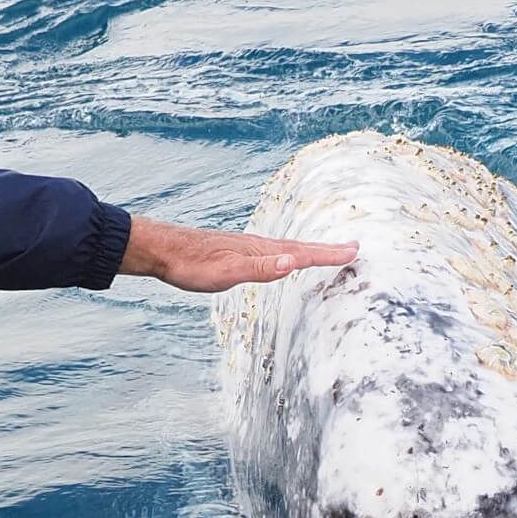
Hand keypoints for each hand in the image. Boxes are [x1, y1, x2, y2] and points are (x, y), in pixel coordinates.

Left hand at [119, 214, 357, 292]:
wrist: (162, 250)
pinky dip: (290, 254)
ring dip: (311, 251)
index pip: (302, 254)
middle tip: (353, 247)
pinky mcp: (238, 252)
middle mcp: (259, 245)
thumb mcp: (227, 272)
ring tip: (328, 252)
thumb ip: (260, 268)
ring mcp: (249, 248)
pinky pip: (274, 253)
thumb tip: (292, 262)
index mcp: (261, 251)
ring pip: (288, 249)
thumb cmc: (191, 264)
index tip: (354, 251)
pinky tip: (284, 258)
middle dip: (327, 250)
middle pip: (300, 248)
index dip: (328, 255)